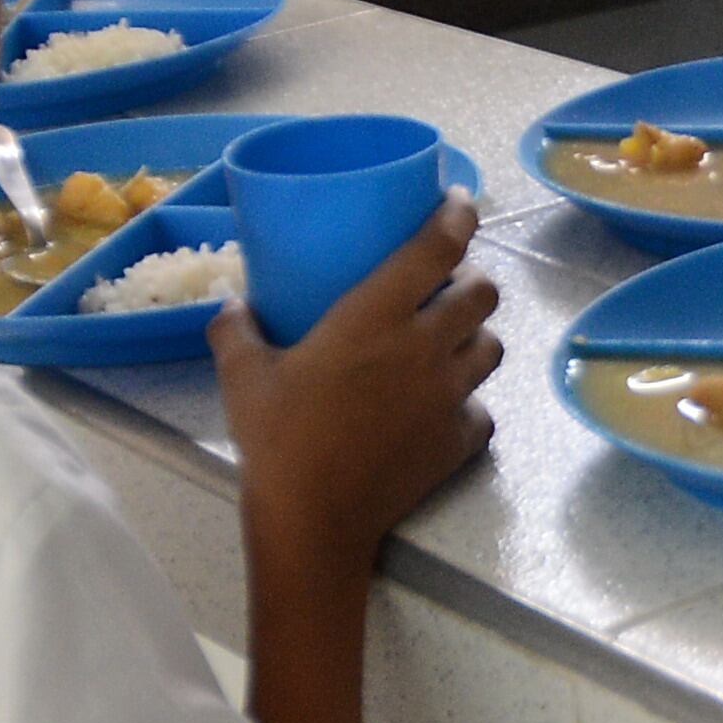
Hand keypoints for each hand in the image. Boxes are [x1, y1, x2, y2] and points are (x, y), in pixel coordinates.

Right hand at [212, 195, 500, 576]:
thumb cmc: (278, 440)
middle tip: (446, 289)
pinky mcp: (460, 441)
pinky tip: (442, 410)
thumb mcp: (243, 377)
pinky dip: (468, 405)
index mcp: (376, 317)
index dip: (458, 216)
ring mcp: (450, 395)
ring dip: (475, 339)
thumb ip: (236, 330)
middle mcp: (425, 347)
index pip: (438, 248)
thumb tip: (230, 305)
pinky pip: (482, 410)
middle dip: (473, 283)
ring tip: (449, 345)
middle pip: (483, 295)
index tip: (460, 202)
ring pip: (492, 348)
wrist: (314, 520)